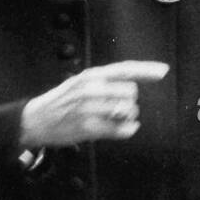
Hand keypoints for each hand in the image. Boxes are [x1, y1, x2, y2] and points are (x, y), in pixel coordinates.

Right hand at [19, 60, 168, 148]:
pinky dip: (126, 130)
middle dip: (130, 101)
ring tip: (113, 118)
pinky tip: (119, 128)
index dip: (146, 69)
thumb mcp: (81, 82)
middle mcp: (91, 89)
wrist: (35, 119)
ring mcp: (89, 108)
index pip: (125, 69)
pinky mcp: (88, 128)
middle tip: (117, 108)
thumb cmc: (62, 101)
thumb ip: (108, 81)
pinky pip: (122, 130)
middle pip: (131, 92)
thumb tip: (139, 82)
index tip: (164, 71)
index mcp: (91, 75)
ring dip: (127, 117)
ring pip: (128, 111)